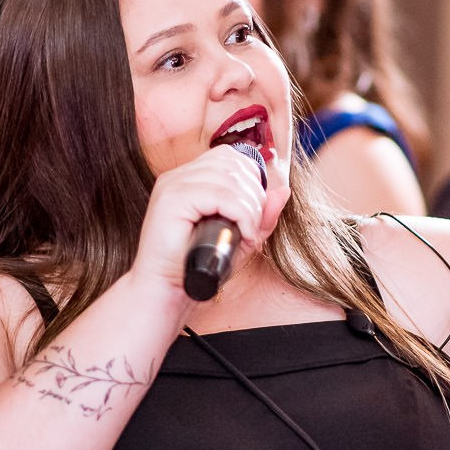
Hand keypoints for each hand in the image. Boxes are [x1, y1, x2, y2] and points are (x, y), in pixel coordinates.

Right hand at [129, 144, 290, 302]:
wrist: (165, 292)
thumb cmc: (197, 268)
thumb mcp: (238, 239)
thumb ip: (260, 216)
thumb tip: (283, 192)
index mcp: (188, 179)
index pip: (229, 157)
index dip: (252, 179)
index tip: (256, 212)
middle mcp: (177, 176)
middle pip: (233, 163)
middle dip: (255, 195)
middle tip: (255, 228)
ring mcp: (172, 185)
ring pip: (230, 178)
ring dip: (250, 207)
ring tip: (248, 234)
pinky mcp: (172, 200)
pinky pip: (220, 195)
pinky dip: (241, 214)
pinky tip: (242, 235)